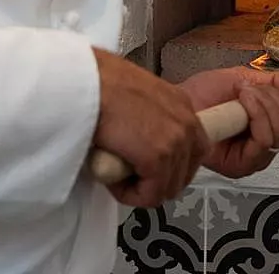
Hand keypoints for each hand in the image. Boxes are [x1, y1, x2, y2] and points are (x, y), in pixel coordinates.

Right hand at [90, 49, 211, 207]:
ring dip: (142, 188)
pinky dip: (130, 195)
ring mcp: (175, 141)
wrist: (84, 82)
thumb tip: (141, 142)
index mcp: (181, 104)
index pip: (194, 149)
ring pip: (167, 188)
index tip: (149, 167)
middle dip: (157, 181)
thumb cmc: (98, 84)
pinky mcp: (158, 158)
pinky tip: (112, 177)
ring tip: (116, 171)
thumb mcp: (135, 96)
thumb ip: (149, 118)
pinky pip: (150, 195)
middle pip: (185, 173)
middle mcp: (186, 122)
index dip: (170, 165)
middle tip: (130, 174)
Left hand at [179, 67, 278, 179]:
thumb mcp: (244, 79)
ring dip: (265, 103)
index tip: (270, 86)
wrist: (179, 101)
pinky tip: (241, 102)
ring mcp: (256, 158)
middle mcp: (267, 146)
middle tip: (251, 91)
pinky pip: (265, 139)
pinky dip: (257, 113)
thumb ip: (274, 84)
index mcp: (271, 128)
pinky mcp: (242, 166)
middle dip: (277, 98)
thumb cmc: (204, 93)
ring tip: (242, 95)